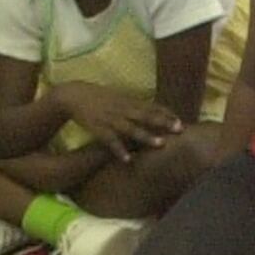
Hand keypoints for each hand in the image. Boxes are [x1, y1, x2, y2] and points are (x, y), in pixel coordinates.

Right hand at [55, 82, 182, 157]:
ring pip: (131, 129)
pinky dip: (119, 150)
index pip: (151, 107)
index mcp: (128, 102)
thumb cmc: (98, 98)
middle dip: (163, 122)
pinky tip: (127, 160)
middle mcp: (122, 110)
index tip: (181, 120)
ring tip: (160, 144)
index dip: (166, 113)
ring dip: (146, 137)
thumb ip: (135, 105)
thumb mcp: (118, 98)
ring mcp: (111, 120)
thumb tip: (154, 110)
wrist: (73, 95)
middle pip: (146, 116)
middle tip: (180, 129)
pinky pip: (110, 142)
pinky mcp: (98, 130)